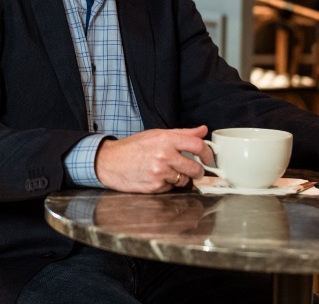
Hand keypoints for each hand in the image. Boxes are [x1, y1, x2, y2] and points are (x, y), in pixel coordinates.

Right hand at [95, 125, 210, 192]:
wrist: (110, 162)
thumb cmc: (133, 147)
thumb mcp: (157, 134)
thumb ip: (182, 133)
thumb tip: (203, 130)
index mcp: (166, 139)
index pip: (197, 145)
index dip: (207, 153)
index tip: (208, 158)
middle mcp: (164, 155)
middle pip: (195, 168)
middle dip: (197, 171)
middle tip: (193, 169)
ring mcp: (159, 172)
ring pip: (184, 180)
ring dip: (181, 178)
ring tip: (168, 171)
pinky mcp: (155, 186)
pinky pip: (171, 188)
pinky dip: (168, 184)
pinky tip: (157, 177)